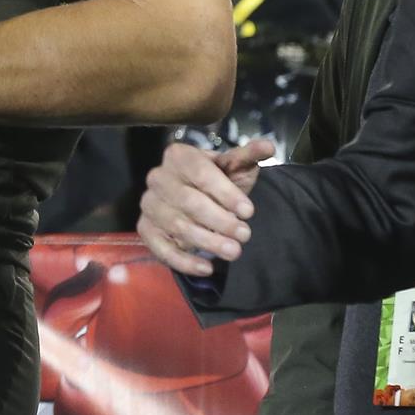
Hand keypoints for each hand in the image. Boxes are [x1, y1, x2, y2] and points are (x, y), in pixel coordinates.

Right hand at [137, 139, 271, 278]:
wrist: (198, 198)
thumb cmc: (217, 181)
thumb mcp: (234, 167)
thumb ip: (249, 156)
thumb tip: (269, 145)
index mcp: (178, 156)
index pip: (201, 173)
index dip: (225, 193)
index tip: (249, 212)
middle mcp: (157, 178)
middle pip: (188, 202)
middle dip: (220, 221)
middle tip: (245, 235)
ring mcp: (149, 204)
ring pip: (177, 226)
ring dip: (207, 242)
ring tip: (234, 252)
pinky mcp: (145, 228)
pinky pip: (161, 248)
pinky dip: (184, 261)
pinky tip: (206, 269)